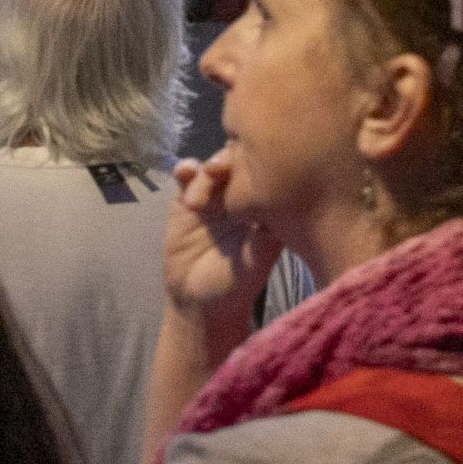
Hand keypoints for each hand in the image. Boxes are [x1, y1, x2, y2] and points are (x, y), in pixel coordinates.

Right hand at [161, 155, 276, 323]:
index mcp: (263, 208)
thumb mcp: (255, 263)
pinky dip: (185, 170)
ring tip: (204, 179)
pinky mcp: (185, 200)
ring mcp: (213, 197)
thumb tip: (279, 205)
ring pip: (212, 168)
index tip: (251, 168)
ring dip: (207, 169)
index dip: (260, 164)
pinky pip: (186, 178)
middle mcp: (239, 198)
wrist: (198, 303)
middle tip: (219, 170)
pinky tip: (183, 172)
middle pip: (237, 164)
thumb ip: (264, 238)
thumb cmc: (234, 286)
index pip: (265, 175)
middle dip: (230, 160)